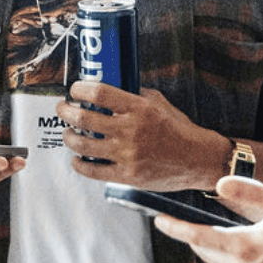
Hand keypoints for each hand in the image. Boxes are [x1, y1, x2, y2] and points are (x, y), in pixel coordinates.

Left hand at [56, 82, 227, 190]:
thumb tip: (110, 86)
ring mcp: (128, 155)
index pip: (99, 93)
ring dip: (68, 136)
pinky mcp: (128, 176)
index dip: (80, 89)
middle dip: (66, 111)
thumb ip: (134, 94)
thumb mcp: (159, 103)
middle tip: (63, 109)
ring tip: (68, 132)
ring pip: (83, 144)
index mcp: (139, 108)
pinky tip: (76, 158)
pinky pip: (94, 171)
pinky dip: (79, 164)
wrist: (199, 160)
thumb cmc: (180, 130)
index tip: (74, 90)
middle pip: (84, 117)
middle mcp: (131, 130)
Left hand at [153, 175, 262, 262]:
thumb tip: (219, 184)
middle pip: (206, 252)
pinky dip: (231, 255)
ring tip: (202, 232)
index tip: (158, 220)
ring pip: (224, 262)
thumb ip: (251, 193)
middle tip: (175, 223)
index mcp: (244, 248)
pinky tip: (238, 246)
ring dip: (210, 247)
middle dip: (190, 238)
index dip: (175, 228)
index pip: (197, 238)